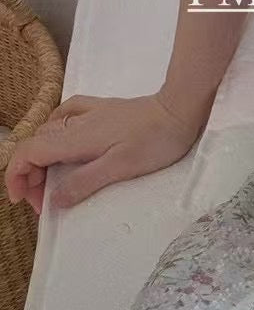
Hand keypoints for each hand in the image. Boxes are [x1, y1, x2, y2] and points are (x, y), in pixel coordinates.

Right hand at [4, 90, 207, 213]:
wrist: (181, 108)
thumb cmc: (154, 140)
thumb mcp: (120, 168)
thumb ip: (84, 182)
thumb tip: (53, 199)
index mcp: (75, 137)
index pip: (28, 152)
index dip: (16, 177)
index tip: (24, 201)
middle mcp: (75, 121)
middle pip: (35, 145)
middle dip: (29, 174)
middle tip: (44, 201)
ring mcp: (90, 112)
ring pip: (48, 131)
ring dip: (42, 156)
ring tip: (51, 179)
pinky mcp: (104, 109)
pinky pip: (66, 116)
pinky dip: (55, 132)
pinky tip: (64, 141)